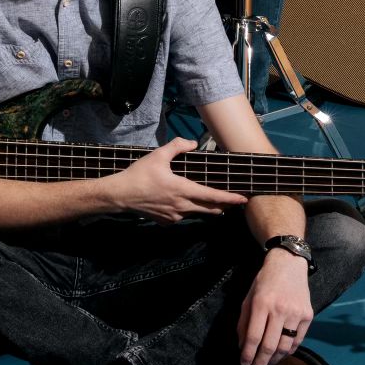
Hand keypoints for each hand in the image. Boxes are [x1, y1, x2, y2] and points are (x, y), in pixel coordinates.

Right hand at [110, 138, 248, 222]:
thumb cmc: (139, 174)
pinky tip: (182, 204)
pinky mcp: (166, 222)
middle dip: (224, 206)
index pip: (212, 196)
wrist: (121, 195)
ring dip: (207, 209)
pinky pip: (182, 216)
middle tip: (235, 202)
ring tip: (214, 204)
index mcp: (182, 189)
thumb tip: (192, 143)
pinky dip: (187, 210)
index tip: (243, 199)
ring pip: (196, 214)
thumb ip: (177, 146)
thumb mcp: (158, 155)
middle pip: (210, 209)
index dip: (229, 198)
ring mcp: (174, 216)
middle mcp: (181, 206)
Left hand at [237, 251, 313, 364]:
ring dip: (274, 360)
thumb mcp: (249, 296)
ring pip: (285, 347)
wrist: (288, 264)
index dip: (247, 354)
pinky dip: (288, 351)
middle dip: (260, 363)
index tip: (243, 364)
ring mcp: (296, 313)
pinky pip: (298, 340)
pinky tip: (280, 355)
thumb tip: (242, 345)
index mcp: (261, 303)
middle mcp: (279, 309)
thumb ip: (244, 320)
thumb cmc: (264, 281)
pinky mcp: (308, 316)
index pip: (253, 336)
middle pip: (269, 346)